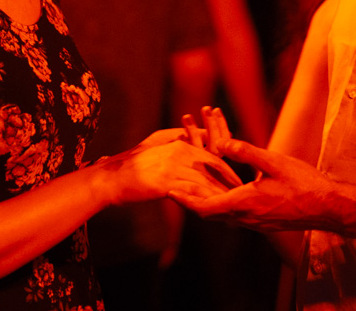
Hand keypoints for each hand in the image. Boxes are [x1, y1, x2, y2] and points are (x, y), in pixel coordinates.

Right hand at [99, 136, 242, 206]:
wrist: (112, 178)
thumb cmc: (133, 165)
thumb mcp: (157, 148)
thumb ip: (177, 145)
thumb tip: (193, 147)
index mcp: (179, 144)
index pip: (212, 155)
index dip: (227, 170)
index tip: (238, 182)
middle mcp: (178, 152)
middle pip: (213, 168)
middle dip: (229, 183)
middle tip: (243, 196)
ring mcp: (172, 166)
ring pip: (205, 181)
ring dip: (220, 195)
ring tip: (232, 207)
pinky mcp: (165, 182)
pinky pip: (191, 193)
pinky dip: (205, 202)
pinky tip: (213, 212)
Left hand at [171, 106, 346, 231]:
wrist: (328, 208)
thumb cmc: (304, 184)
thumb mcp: (274, 162)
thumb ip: (246, 151)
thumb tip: (221, 142)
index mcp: (244, 204)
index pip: (205, 207)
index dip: (185, 199)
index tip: (169, 190)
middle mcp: (245, 218)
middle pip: (208, 212)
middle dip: (190, 200)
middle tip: (172, 187)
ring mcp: (253, 222)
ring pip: (220, 214)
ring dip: (204, 201)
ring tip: (190, 187)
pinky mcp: (261, 221)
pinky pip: (233, 214)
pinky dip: (220, 203)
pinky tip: (218, 191)